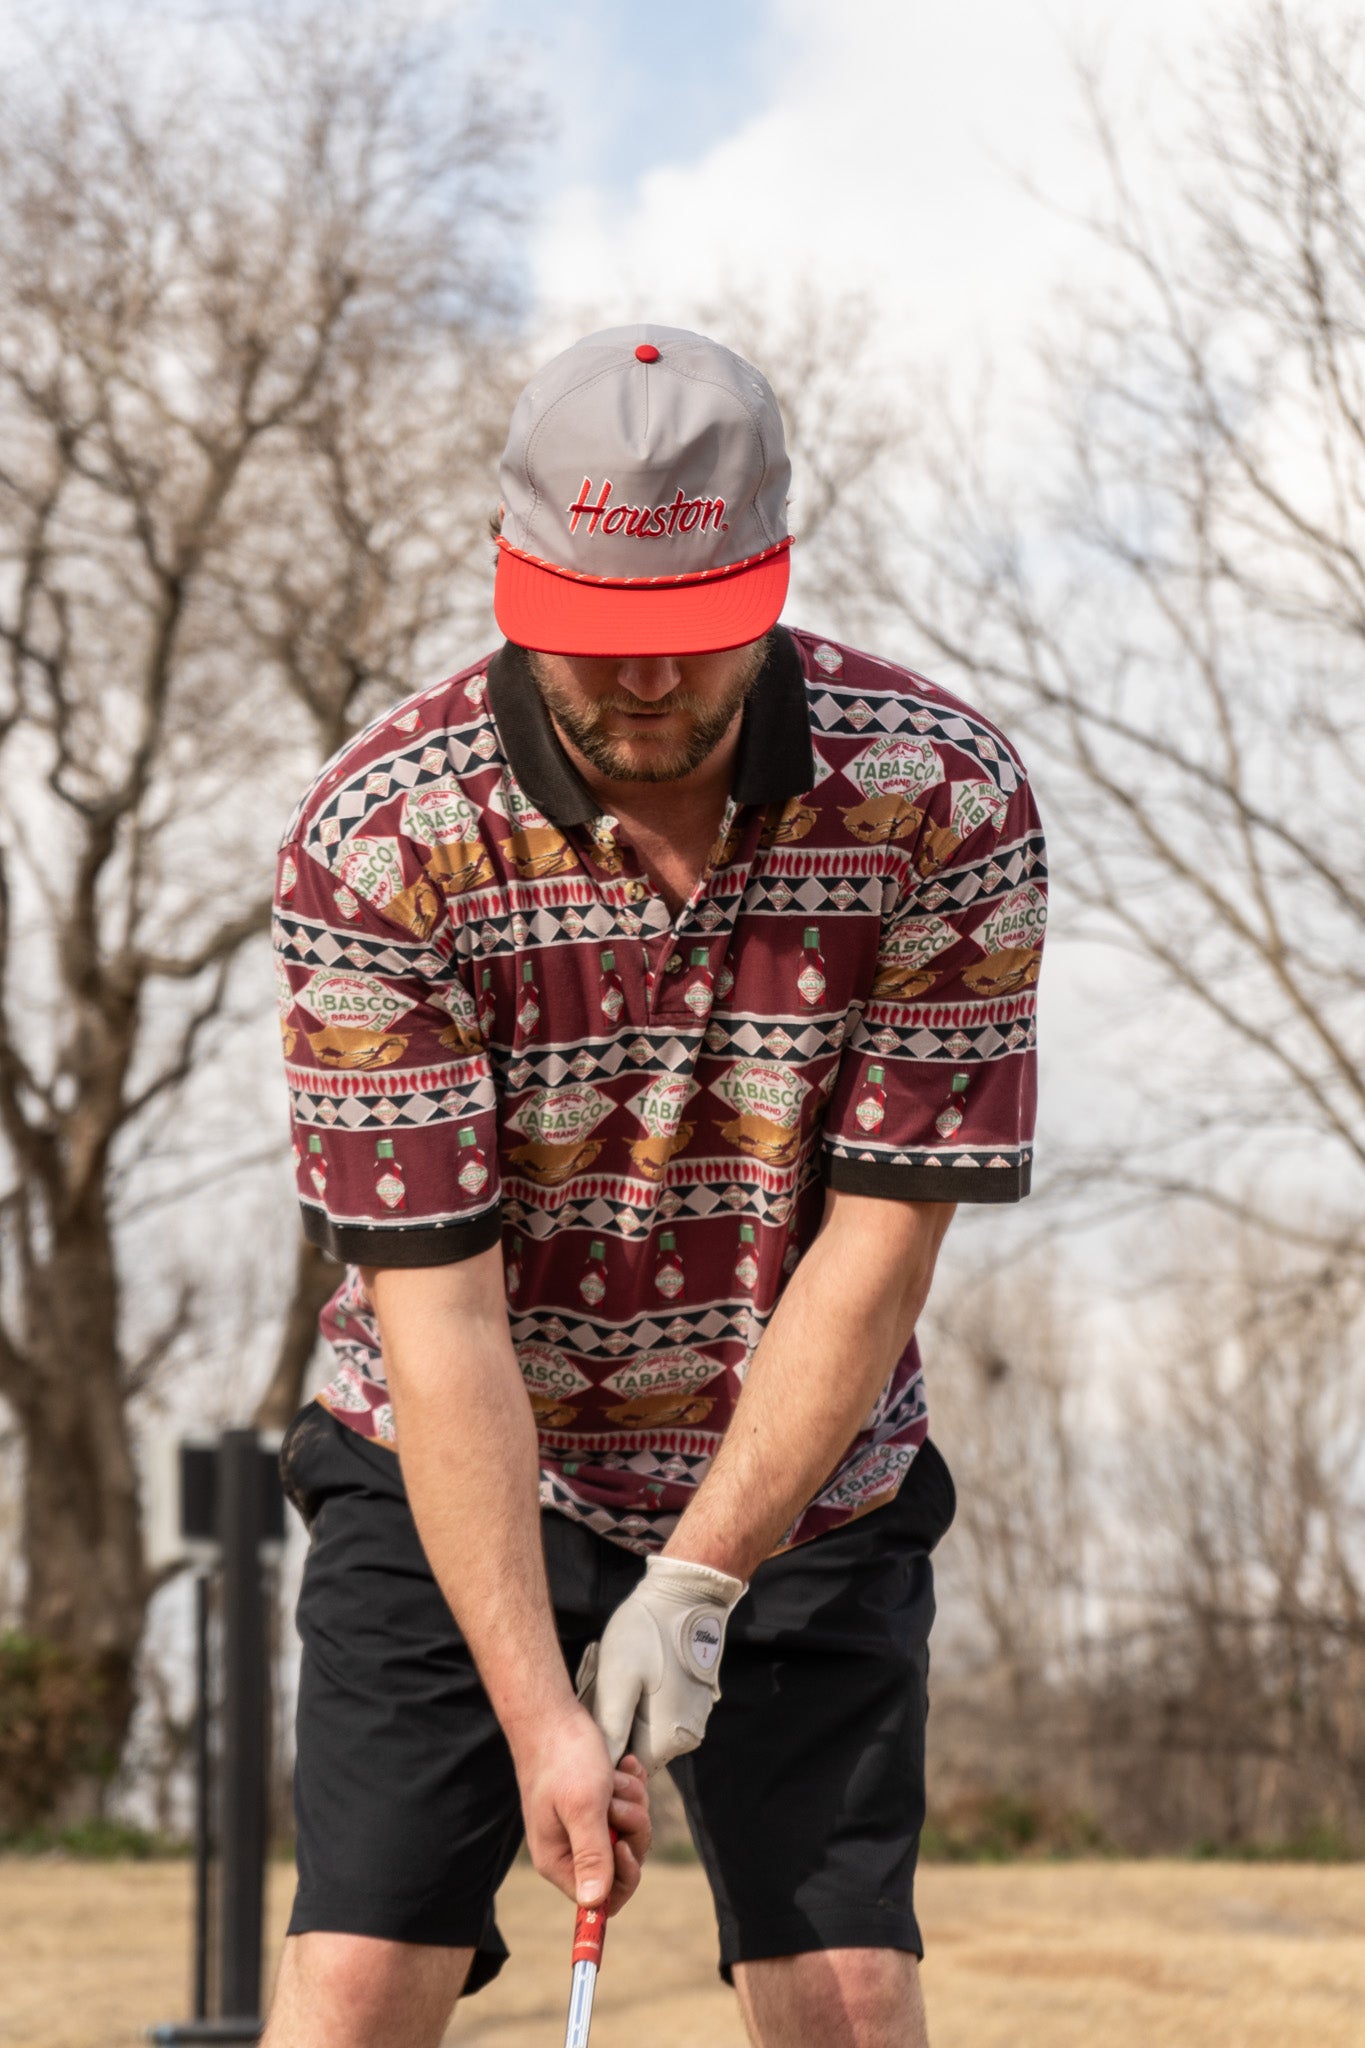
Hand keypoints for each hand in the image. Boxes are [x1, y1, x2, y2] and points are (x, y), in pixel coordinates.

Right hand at [511, 1700, 650, 1912]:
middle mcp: (571, 1847)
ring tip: (614, 1777)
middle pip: (623, 1862)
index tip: (625, 1844)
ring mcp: (584, 1823)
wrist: (553, 1714)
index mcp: (558, 1859)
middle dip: (630, 1828)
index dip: (623, 1875)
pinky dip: (631, 1786)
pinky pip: (630, 1807)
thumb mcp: (584, 1806)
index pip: (601, 1899)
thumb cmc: (564, 1757)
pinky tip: (622, 1767)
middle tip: (617, 1800)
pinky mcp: (597, 1802)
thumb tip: (595, 1907)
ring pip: (630, 1831)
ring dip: (631, 1802)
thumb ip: (592, 1855)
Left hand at [577, 1554, 747, 1773]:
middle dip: (617, 1732)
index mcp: (668, 1737)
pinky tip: (636, 1673)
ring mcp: (694, 1717)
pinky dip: (646, 1703)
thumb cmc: (647, 1633)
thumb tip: (603, 1766)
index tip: (591, 1726)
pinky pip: (662, 1715)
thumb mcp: (618, 1679)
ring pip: (650, 1732)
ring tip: (618, 1681)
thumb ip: (611, 1728)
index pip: (629, 1768)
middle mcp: (687, 1736)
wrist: (687, 1596)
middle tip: (601, 1696)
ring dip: (630, 1716)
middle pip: (639, 1751)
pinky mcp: (695, 1700)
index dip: (606, 1756)